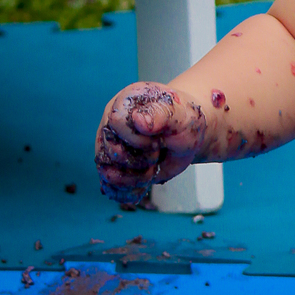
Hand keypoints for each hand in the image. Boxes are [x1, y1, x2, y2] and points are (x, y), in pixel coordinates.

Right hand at [95, 82, 207, 206]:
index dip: (138, 139)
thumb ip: (161, 114)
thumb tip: (138, 120)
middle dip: (138, 161)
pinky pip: (110, 185)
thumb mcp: (181, 115)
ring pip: (108, 172)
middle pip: (111, 152)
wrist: (186, 135)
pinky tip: (140, 188)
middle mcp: (112, 122)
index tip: (158, 141)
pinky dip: (126, 191)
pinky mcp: (114, 164)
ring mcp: (111, 144)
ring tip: (152, 168)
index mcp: (126, 102)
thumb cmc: (184, 120)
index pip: (117, 123)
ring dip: (134, 179)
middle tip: (157, 154)